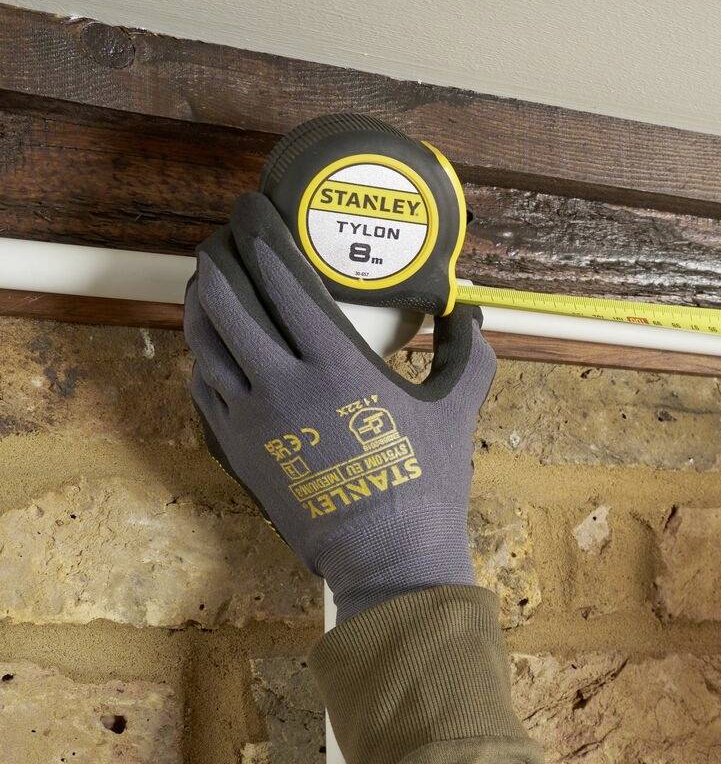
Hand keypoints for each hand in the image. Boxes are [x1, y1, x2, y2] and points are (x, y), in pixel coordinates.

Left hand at [183, 193, 496, 620]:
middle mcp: (282, 381)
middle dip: (220, 254)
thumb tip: (474, 315)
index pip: (280, 276)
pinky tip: (212, 341)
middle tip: (228, 234)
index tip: (254, 206)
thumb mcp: (457, 411)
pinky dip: (202, 351)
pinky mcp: (236, 446)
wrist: (387, 557)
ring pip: (203, 336)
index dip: (260, 232)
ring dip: (202, 297)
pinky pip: (203, 382)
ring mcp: (250, 416)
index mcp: (336, 362)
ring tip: (210, 277)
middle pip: (228, 296)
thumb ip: (468, 356)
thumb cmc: (427, 484)